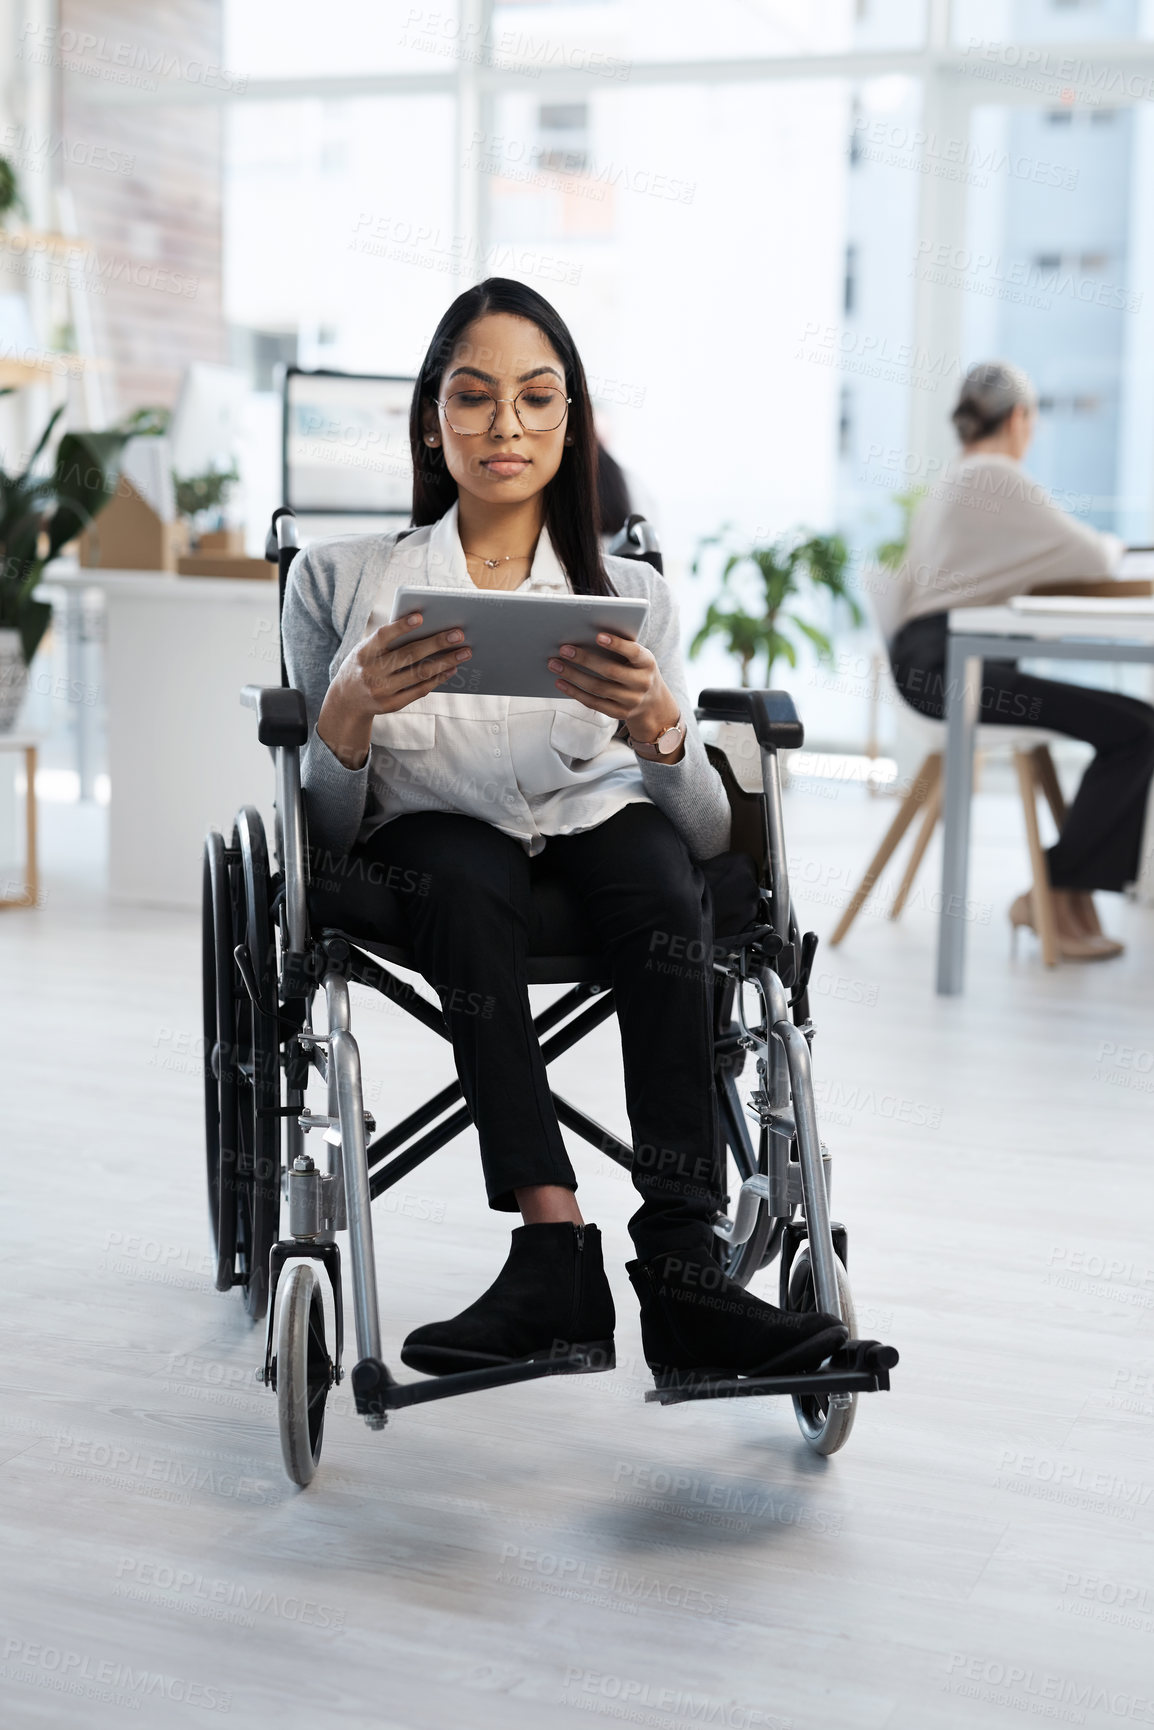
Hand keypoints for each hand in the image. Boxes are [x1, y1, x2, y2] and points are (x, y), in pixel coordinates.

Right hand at [317, 612, 470, 767]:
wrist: (346, 700)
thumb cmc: (363, 665)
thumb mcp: (366, 650)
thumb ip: (388, 641)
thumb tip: (428, 629)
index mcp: (363, 652)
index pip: (383, 636)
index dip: (401, 627)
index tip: (421, 616)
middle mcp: (371, 672)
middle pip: (409, 655)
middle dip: (437, 643)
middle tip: (459, 634)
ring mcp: (381, 690)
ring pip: (419, 674)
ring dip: (445, 662)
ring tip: (464, 652)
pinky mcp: (391, 704)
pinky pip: (419, 691)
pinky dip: (437, 679)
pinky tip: (451, 669)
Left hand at [547, 632, 679, 744]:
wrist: (653, 702)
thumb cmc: (636, 669)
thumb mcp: (637, 657)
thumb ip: (621, 646)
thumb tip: (585, 633)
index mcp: (647, 662)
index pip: (633, 652)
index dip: (617, 645)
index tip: (598, 636)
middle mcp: (642, 683)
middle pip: (610, 671)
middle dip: (585, 659)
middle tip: (563, 649)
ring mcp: (631, 701)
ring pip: (598, 688)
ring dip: (573, 676)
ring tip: (554, 664)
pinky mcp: (619, 713)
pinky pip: (593, 703)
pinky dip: (574, 692)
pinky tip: (560, 682)